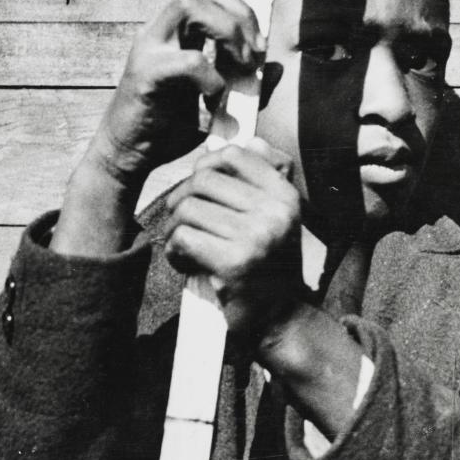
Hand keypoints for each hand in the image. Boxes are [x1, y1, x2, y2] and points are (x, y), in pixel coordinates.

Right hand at [86, 0, 264, 185]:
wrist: (129, 156)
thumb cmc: (169, 127)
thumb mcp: (215, 101)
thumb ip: (244, 83)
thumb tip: (275, 67)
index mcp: (173, 32)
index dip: (239, 5)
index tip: (258, 43)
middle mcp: (158, 32)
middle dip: (239, 14)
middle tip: (254, 53)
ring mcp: (149, 50)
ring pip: (189, 6)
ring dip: (227, 32)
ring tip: (241, 66)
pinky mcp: (145, 76)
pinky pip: (188, 61)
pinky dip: (212, 77)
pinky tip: (214, 99)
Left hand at [164, 139, 302, 341]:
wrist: (279, 318)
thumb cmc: (269, 265)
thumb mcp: (275, 217)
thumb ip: (262, 177)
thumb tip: (246, 141)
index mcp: (285, 195)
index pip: (234, 155)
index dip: (207, 165)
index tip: (200, 186)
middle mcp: (275, 212)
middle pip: (203, 180)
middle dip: (183, 200)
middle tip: (184, 222)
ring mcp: (256, 237)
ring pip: (188, 209)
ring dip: (175, 229)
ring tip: (185, 245)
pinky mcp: (234, 263)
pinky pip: (184, 238)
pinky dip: (175, 251)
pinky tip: (185, 262)